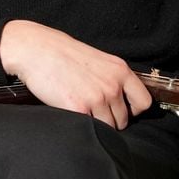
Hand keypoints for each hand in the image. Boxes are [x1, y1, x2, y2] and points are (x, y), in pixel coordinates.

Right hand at [0, 20, 151, 129]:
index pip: (144, 102)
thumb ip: (111, 77)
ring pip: (108, 127)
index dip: (133, 110)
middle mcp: (112, 85)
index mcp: (120, 70)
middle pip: (123, 119)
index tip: (121, 110)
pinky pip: (90, 128)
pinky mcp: (79, 108)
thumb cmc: (60, 52)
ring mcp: (97, 98)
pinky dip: (81, 125)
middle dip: (109, 119)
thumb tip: (118, 99)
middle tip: (91, 110)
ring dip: (96, 124)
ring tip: (80, 110)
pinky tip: (70, 112)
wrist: (34, 49)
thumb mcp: (96, 59)